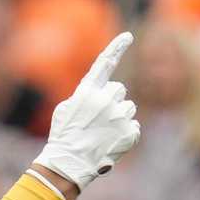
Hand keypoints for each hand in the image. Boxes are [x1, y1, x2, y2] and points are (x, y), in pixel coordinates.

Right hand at [33, 32, 139, 190]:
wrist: (70, 163)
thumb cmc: (64, 136)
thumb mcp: (65, 109)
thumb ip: (84, 96)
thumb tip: (99, 91)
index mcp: (87, 92)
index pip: (104, 63)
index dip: (117, 48)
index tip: (128, 36)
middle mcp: (105, 100)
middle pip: (119, 89)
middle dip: (112, 100)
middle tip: (98, 118)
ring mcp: (119, 116)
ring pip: (129, 107)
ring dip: (119, 116)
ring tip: (104, 132)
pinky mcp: (130, 132)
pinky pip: (134, 125)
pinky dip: (125, 133)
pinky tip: (111, 141)